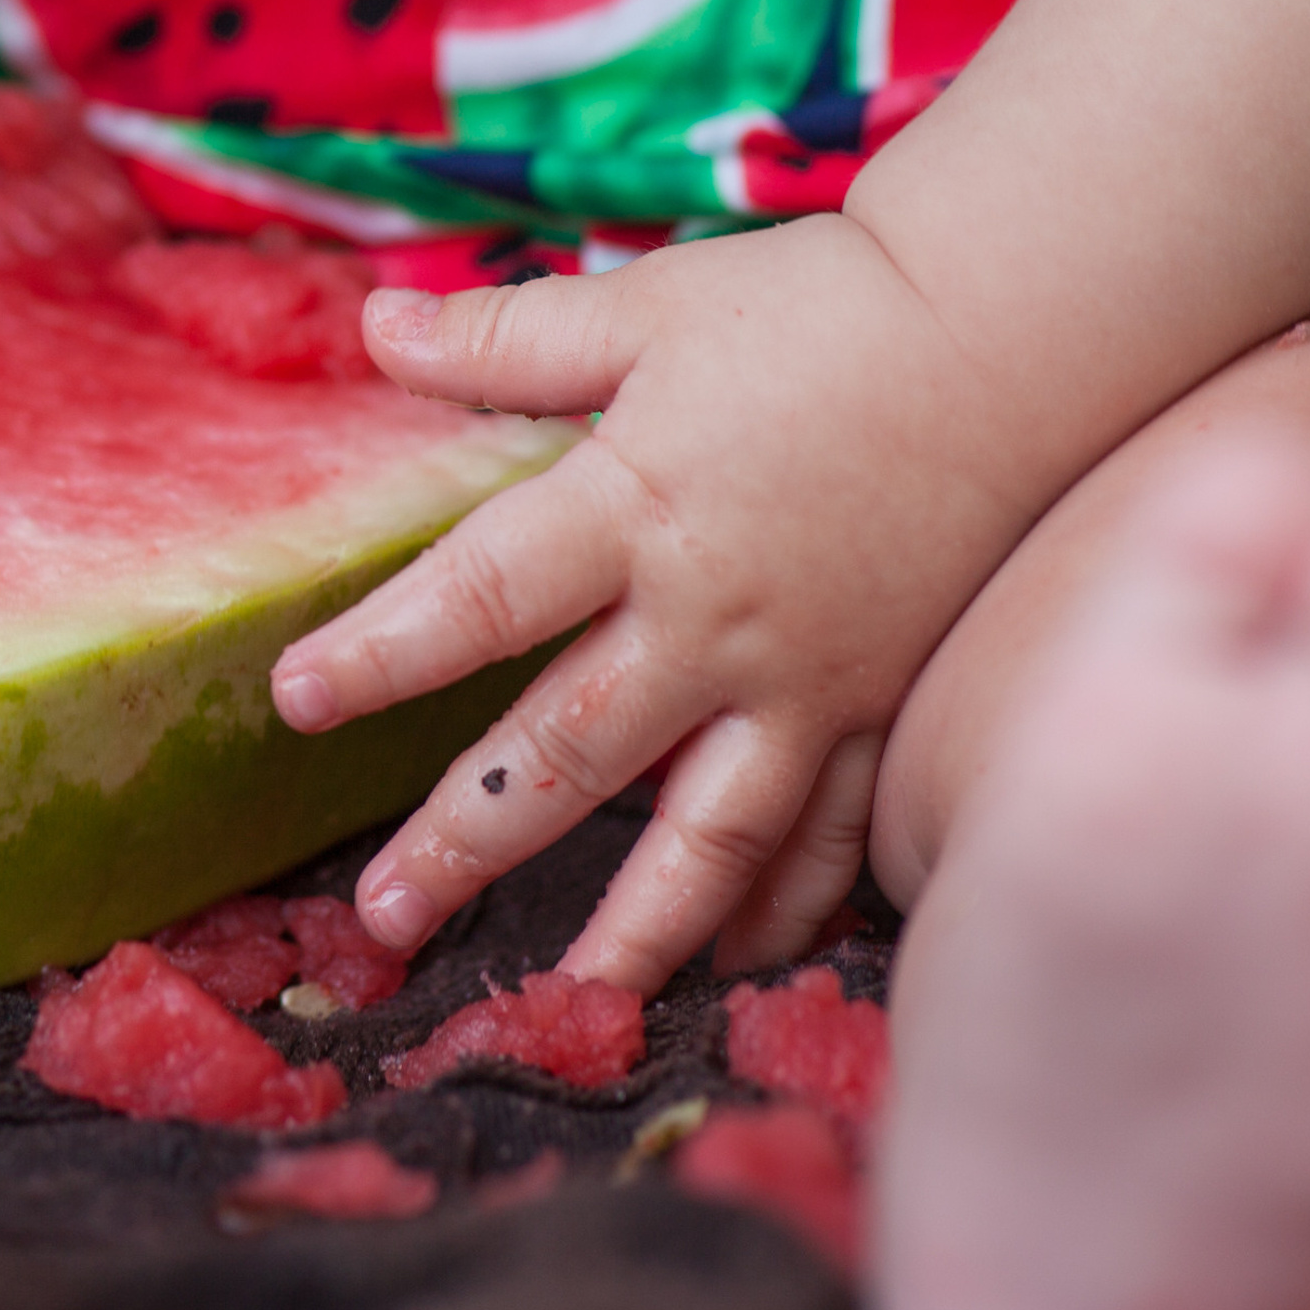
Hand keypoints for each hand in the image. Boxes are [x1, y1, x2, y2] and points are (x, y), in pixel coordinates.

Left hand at [270, 214, 1039, 992]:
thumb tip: (374, 327)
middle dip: (466, 844)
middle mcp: (710, 621)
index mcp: (635, 511)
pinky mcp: (886, 705)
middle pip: (566, 754)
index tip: (297, 701)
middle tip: (382, 921)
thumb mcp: (649, 305)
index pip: (479, 599)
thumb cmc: (820, 309)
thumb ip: (508, 339)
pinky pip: (833, 834)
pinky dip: (786, 905)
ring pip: (703, 836)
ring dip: (628, 929)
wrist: (1013, 331)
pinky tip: (737, 957)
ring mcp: (807, 682)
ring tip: (563, 1004)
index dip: (381, 654)